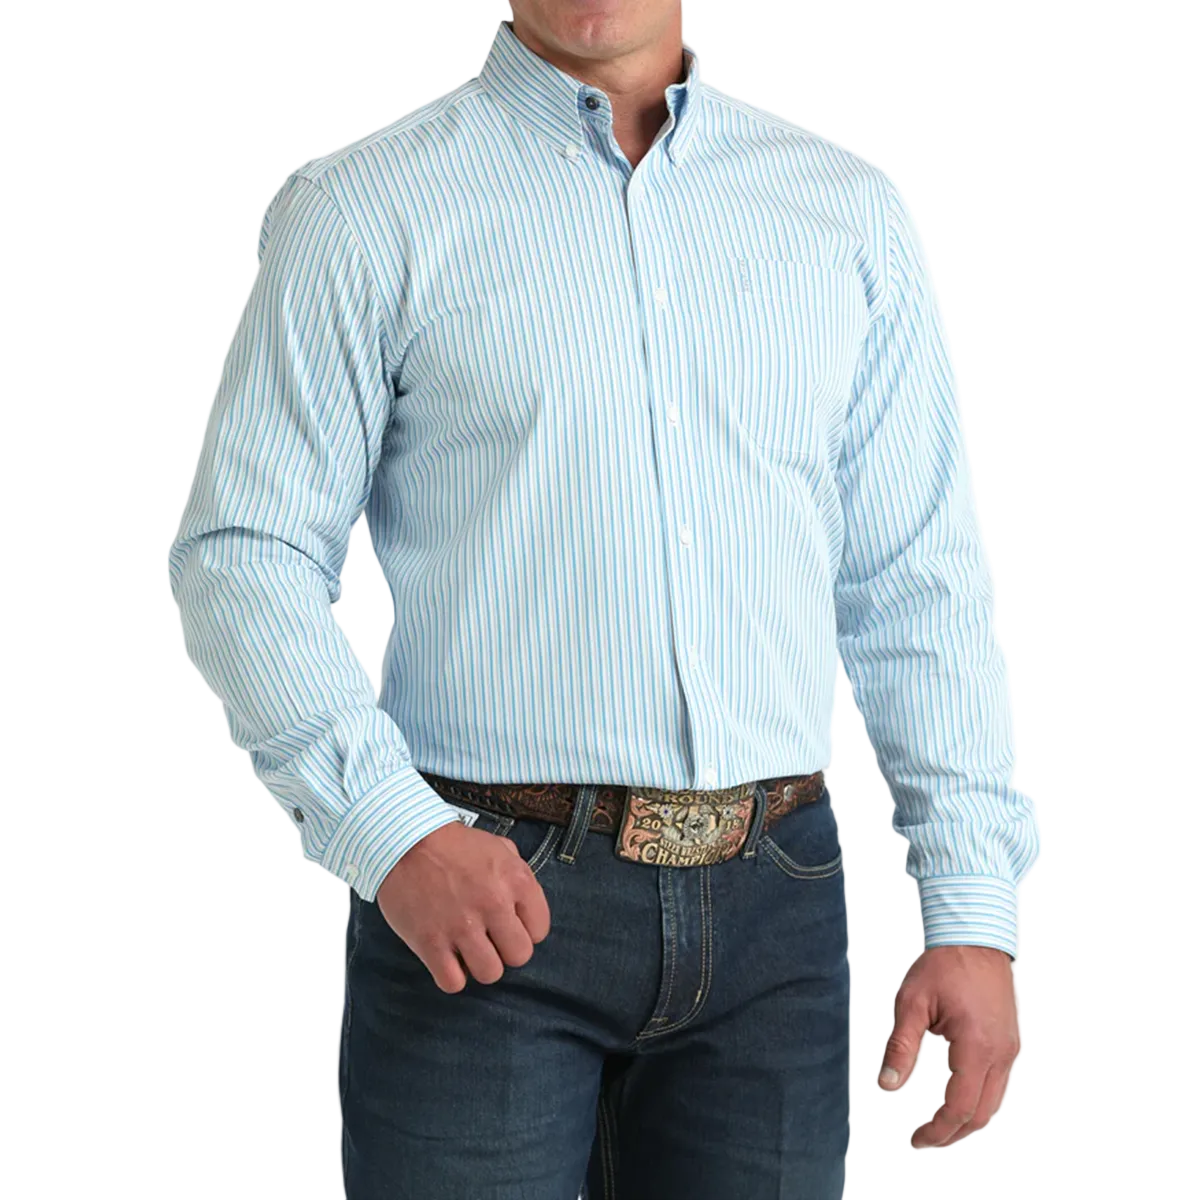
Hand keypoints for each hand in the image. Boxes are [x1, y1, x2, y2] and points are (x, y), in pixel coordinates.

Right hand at [376, 819, 551, 992]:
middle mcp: (493, 905)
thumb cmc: (452, 844)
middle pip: (519, 956)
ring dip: (480, 965)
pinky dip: (451, 976)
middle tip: (490, 940)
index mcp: (515, 880)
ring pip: (490, 974)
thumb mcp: (496, 845)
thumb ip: (517, 872)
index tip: (509, 925)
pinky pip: (453, 982)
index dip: (525, 930)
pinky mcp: (431, 942)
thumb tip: (524, 901)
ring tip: (467, 950)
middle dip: (506, 951)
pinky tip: (446, 960)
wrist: (404, 841)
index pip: (540, 930)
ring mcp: (462, 926)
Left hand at [875, 944, 1022, 1150]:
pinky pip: (1001, 1086)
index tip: (914, 1141)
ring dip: (968, 1122)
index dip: (936, 1130)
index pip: (958, 1108)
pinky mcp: (1013, 1043)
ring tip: (939, 1127)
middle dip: (952, 1134)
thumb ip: (900, 1048)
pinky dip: (980, 1102)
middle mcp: (1002, 1055)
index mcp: (976, 1047)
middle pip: (982, 1115)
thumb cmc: (942, 965)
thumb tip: (886, 1087)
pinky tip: (959, 1100)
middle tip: (923, 1140)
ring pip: (995, 1104)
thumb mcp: (911, 1002)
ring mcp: (1012, 1050)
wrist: (976, 936)